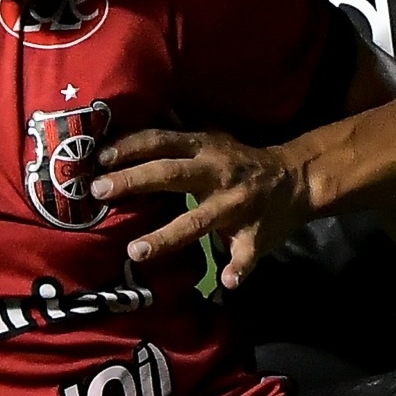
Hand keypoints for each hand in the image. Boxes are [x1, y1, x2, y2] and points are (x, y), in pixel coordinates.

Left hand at [92, 128, 315, 286]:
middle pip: (171, 175)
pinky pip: (245, 254)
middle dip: (134, 181)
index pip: (161, 143)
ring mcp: (236, 206)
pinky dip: (238, 268)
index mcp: (205, 149)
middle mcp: (216, 174)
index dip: (130, 147)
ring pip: (198, 221)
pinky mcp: (255, 235)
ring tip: (135, 251)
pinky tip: (226, 281)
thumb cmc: (242, 161)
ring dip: (166, 236)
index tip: (98, 158)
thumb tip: (139, 113)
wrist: (297, 179)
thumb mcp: (212, 137)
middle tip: (98, 191)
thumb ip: (177, 132)